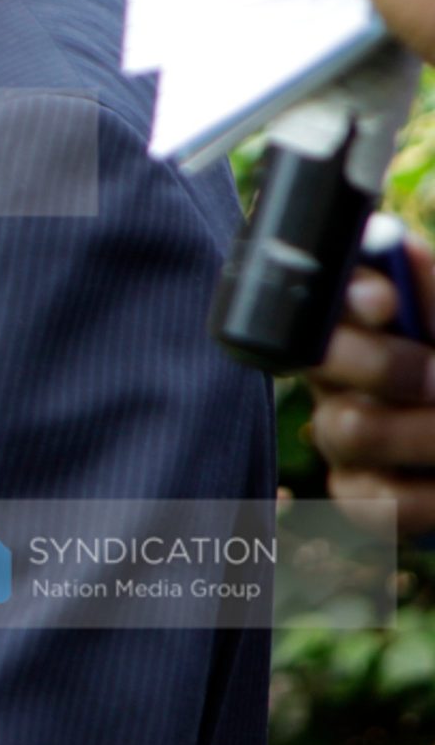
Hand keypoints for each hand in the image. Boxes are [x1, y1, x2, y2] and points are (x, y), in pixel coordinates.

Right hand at [308, 230, 434, 532]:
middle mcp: (337, 374)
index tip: (387, 302)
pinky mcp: (361, 496)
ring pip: (350, 428)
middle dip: (383, 366)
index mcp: (358, 322)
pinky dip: (431, 494)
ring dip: (422, 432)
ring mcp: (342, 434)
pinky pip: (379, 501)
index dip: (345, 299)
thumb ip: (430, 294)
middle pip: (319, 360)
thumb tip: (392, 243)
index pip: (321, 295)